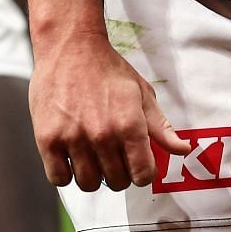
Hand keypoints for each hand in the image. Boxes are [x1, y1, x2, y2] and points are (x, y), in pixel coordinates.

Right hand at [30, 30, 190, 190]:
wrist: (70, 47)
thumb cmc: (107, 68)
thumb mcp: (142, 93)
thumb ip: (162, 127)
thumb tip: (183, 149)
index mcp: (129, 124)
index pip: (143, 175)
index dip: (143, 172)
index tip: (137, 164)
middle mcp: (102, 135)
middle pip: (117, 182)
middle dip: (120, 173)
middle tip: (113, 155)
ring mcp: (73, 138)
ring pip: (88, 184)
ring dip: (94, 175)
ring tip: (92, 156)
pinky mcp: (47, 139)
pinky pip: (59, 178)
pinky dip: (66, 174)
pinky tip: (72, 157)